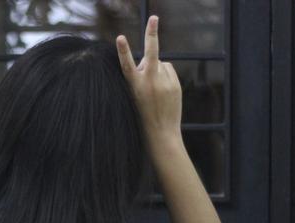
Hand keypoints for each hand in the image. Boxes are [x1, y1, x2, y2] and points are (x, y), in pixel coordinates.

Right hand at [116, 15, 182, 146]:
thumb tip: (151, 59)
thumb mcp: (136, 94)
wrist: (161, 132)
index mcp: (135, 86)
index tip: (120, 37)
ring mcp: (164, 82)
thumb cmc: (143, 113)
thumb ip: (142, 74)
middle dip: (152, 33)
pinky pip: (168, 69)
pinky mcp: (175, 84)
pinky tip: (163, 90)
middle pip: (151, 53)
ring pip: (160, 63)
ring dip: (157, 70)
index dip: (123, 51)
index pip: (127, 65)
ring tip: (154, 90)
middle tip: (154, 17)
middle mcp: (150, 82)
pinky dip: (165, 75)